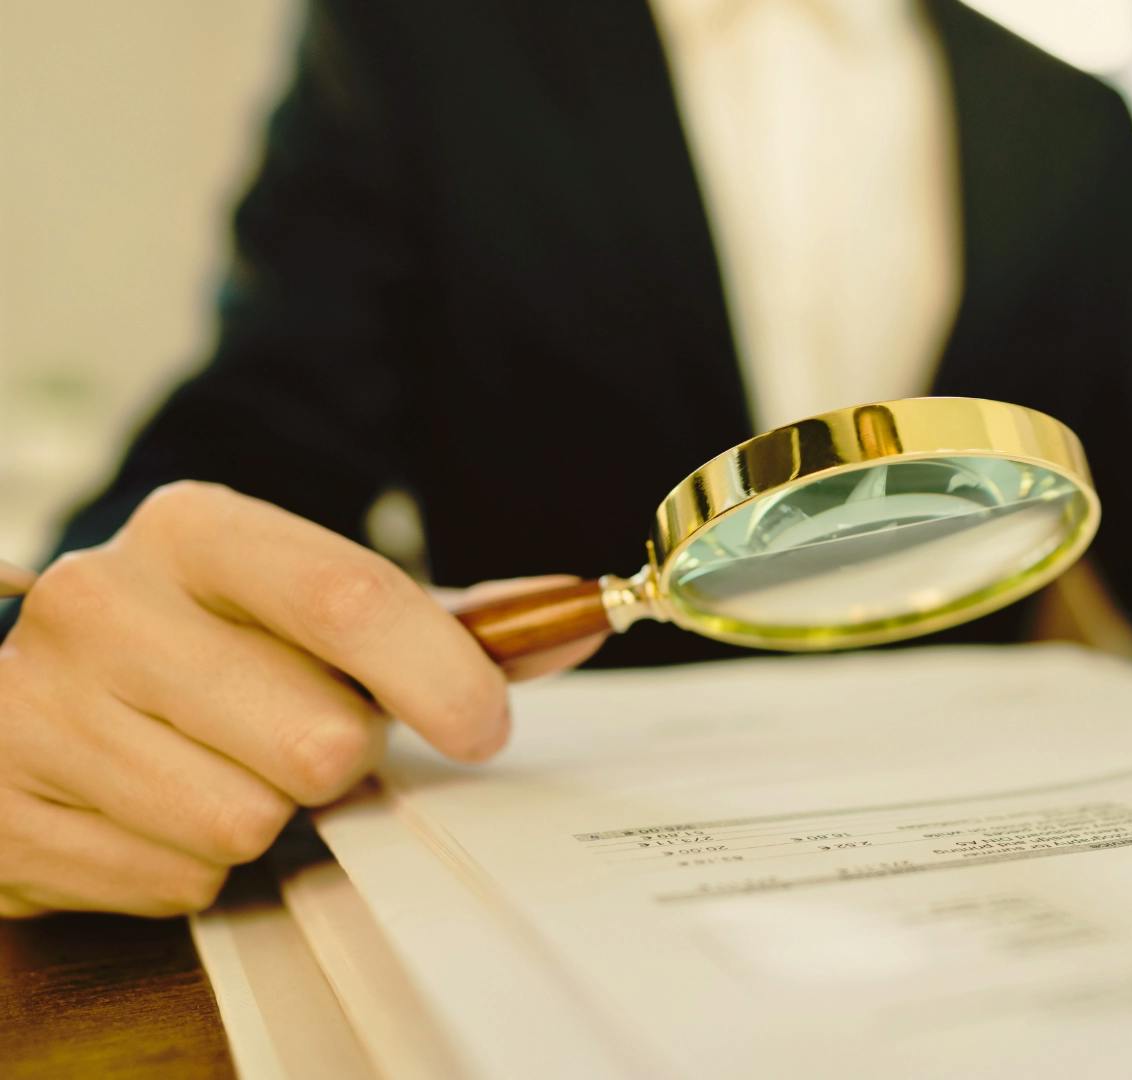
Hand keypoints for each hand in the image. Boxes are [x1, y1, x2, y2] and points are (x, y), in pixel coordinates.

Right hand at [0, 482, 601, 916]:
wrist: (47, 680)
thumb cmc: (221, 643)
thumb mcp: (320, 606)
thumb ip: (451, 618)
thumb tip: (575, 619)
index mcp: (194, 530)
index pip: (349, 598)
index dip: (442, 676)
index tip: (484, 725)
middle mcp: (100, 604)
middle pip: (315, 740)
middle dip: (337, 758)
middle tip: (300, 734)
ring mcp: (34, 708)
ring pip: (243, 823)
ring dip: (265, 817)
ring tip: (223, 765)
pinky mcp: (2, 810)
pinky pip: (175, 881)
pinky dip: (192, 864)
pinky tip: (159, 807)